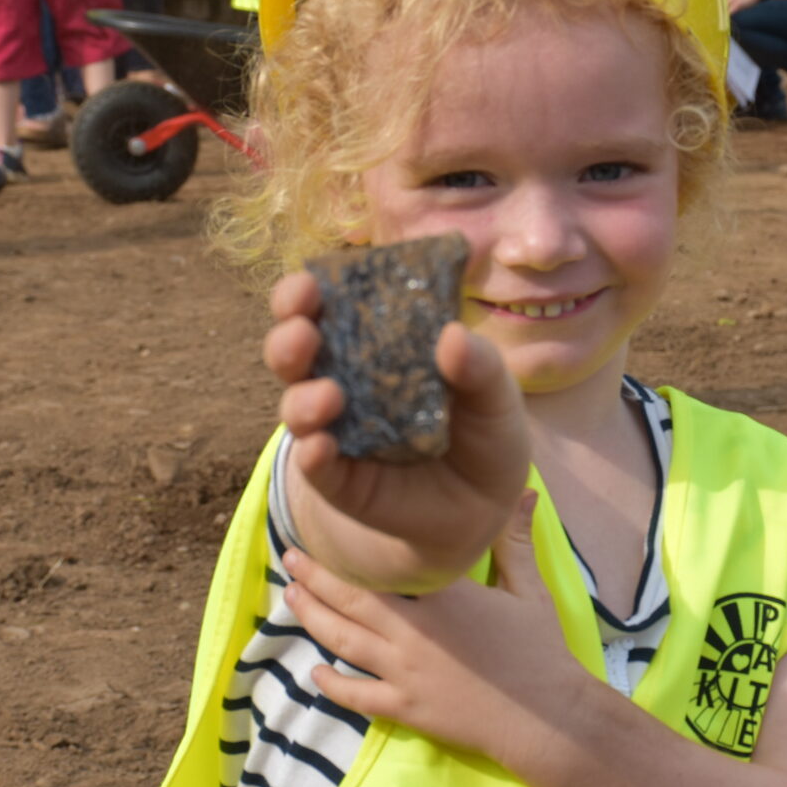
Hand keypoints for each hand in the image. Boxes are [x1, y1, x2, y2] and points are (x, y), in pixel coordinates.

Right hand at [263, 269, 530, 588]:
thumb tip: (453, 333)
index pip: (327, 306)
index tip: (312, 281)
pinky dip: (313, 453)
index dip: (306, 291)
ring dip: (303, 397)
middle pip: (294, 348)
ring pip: (297, 404)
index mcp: (375, 344)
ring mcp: (336, 430)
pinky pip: (314, 464)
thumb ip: (482, 365)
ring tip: (329, 397)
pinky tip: (322, 446)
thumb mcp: (497, 395)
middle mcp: (343, 379)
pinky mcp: (339, 478)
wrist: (486, 505)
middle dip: (289, 335)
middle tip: (304, 329)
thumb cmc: (486, 432)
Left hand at [280, 490, 586, 768]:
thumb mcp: (530, 590)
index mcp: (444, 596)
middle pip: (352, 598)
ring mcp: (404, 672)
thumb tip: (525, 489)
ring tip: (290, 597)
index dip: (354, 546)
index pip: (387, 563)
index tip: (331, 526)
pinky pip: (357, 694)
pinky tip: (314, 671)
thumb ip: (516, 540)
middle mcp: (414, 631)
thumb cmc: (541, 650)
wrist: (546, 717)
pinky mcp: (405, 708)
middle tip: (290, 556)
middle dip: (316, 576)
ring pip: (344, 640)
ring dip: (313, 617)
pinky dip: (331, 683)